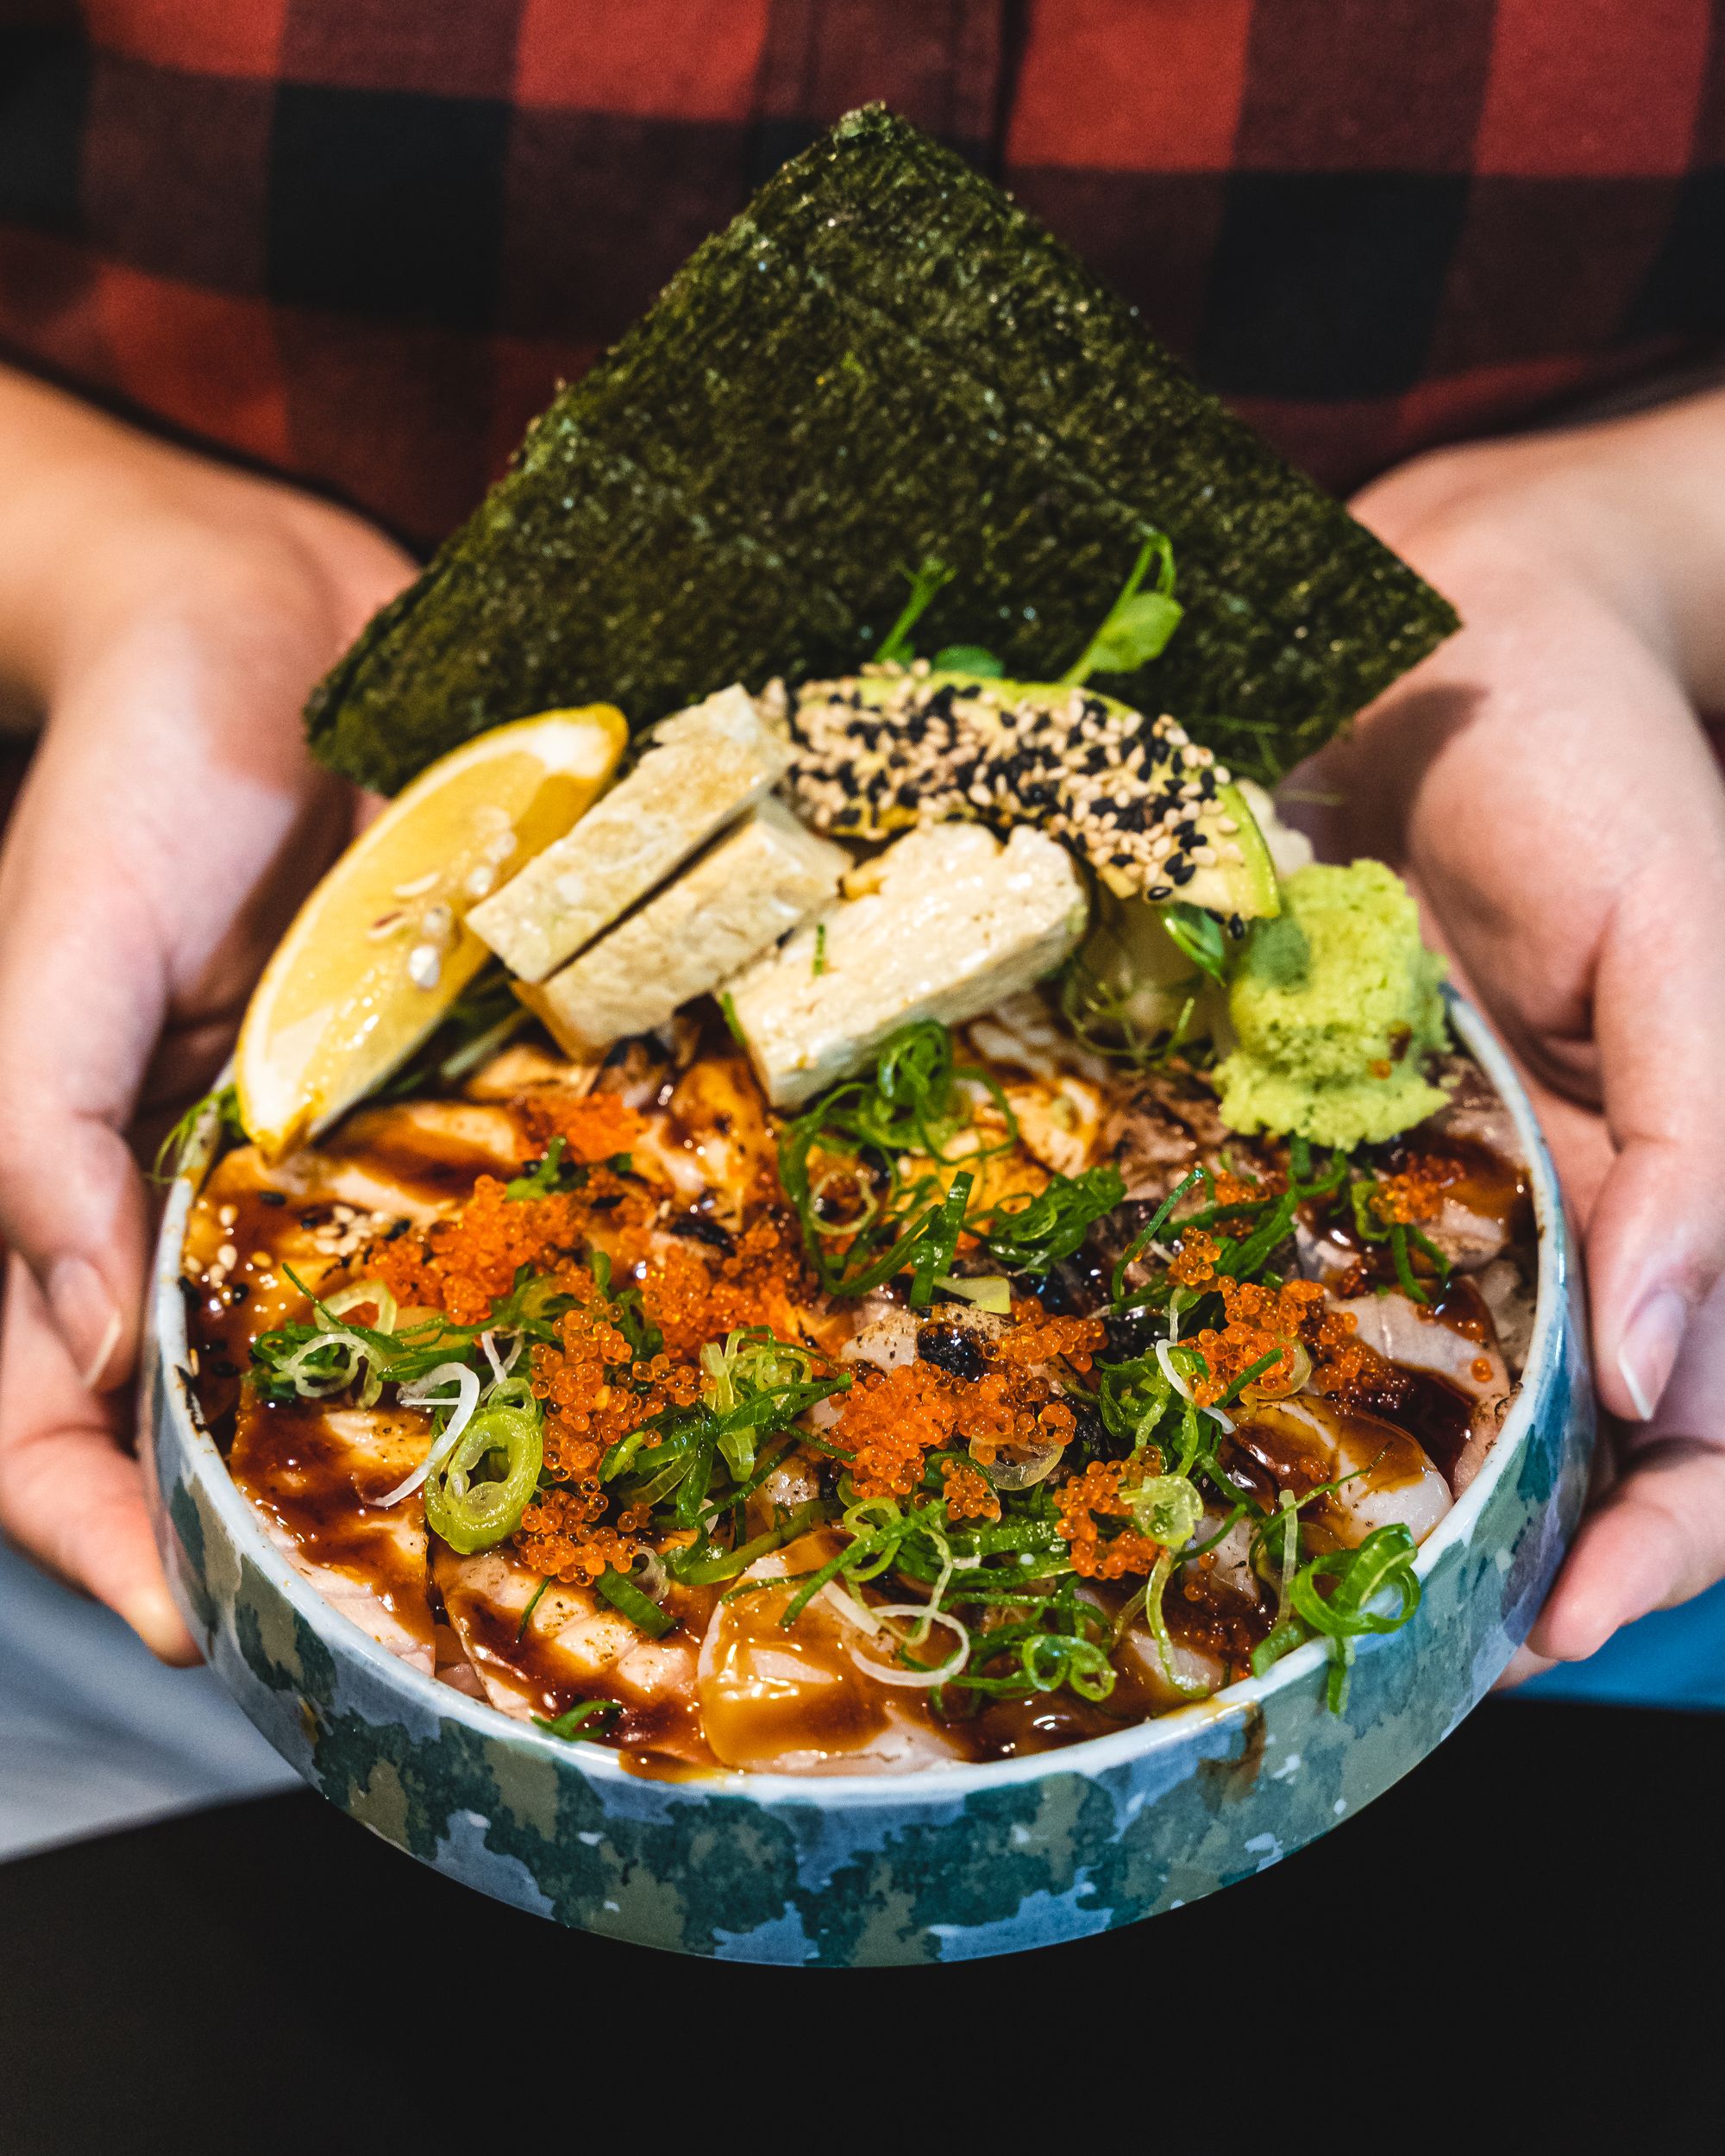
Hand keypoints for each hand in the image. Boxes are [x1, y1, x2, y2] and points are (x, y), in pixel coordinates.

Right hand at [0, 369, 412, 1658]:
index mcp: (95, 1174)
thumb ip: (44, 1134)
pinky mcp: (453, 1062)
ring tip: (509, 1521)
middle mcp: (223, 1180)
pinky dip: (530, 1255)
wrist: (269, 614)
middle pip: (223, 1391)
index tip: (176, 1627)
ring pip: (367, 1312)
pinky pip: (492, 1184)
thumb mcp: (60, 947)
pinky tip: (605, 1314)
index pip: (52, 1402)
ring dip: (418, 1415)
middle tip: (367, 1616)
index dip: (92, 1528)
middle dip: (270, 1512)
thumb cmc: (133, 772)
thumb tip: (82, 1346)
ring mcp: (347, 1131)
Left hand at [1310, 389, 1724, 1669]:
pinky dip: (1275, 1326)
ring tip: (1304, 1586)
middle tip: (1415, 1654)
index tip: (1564, 1625)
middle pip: (1563, 1428)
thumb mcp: (1690, 946)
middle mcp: (1559, 1205)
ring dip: (1389, 1477)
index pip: (1707, 1415)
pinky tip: (1204, 1396)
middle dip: (1512, 1551)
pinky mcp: (1312, 1107)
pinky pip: (1304, 1242)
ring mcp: (1433, 1164)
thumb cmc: (1609, 772)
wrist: (1457, 629)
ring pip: (1433, 1360)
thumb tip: (1671, 1373)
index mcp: (1679, 1188)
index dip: (1660, 1537)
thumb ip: (1708, 1148)